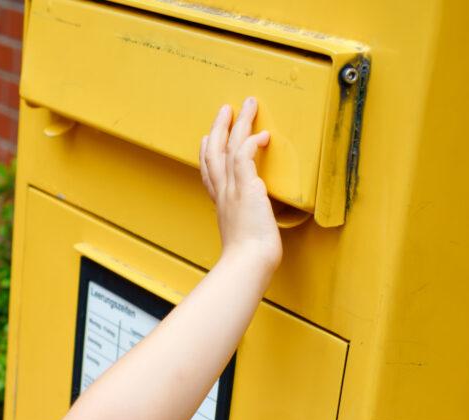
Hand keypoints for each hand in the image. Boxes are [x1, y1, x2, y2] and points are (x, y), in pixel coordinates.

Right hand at [200, 97, 281, 269]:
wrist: (248, 262)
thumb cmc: (248, 257)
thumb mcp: (243, 236)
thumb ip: (246, 223)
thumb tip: (255, 226)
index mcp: (220, 204)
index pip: (209, 172)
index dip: (206, 152)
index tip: (206, 138)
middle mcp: (222, 193)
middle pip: (213, 152)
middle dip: (218, 128)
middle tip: (225, 110)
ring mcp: (232, 189)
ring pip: (228, 147)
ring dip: (237, 124)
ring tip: (246, 106)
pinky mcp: (246, 187)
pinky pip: (244, 155)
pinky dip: (251, 142)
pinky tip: (262, 134)